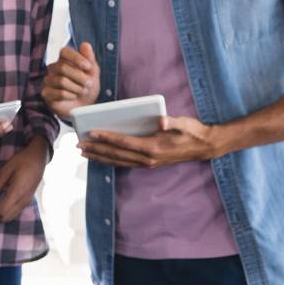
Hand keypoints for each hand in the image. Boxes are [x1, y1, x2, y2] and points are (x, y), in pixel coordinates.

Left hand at [0, 139, 48, 221]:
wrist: (39, 157)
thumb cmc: (22, 160)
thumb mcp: (6, 169)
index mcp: (17, 192)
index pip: (1, 211)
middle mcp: (23, 200)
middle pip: (5, 218)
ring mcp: (27, 201)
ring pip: (10, 217)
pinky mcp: (27, 199)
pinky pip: (14, 212)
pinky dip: (3, 213)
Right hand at [42, 43, 99, 118]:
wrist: (84, 106)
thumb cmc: (87, 88)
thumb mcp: (93, 73)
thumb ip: (90, 59)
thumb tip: (85, 45)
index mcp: (64, 60)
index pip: (64, 51)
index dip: (76, 58)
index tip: (88, 67)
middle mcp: (54, 68)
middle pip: (63, 67)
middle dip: (80, 77)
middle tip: (88, 84)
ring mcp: (48, 81)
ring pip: (61, 81)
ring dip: (77, 88)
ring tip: (82, 91)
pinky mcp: (46, 93)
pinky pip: (58, 93)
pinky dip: (70, 96)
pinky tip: (73, 96)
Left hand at [78, 116, 222, 167]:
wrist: (204, 146)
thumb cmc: (192, 132)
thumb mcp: (184, 124)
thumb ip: (172, 122)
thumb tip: (161, 121)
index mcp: (153, 147)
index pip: (125, 142)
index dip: (108, 137)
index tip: (93, 133)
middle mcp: (148, 158)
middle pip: (117, 154)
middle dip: (97, 149)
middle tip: (79, 144)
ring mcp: (148, 163)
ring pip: (118, 161)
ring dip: (100, 157)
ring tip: (84, 152)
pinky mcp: (148, 163)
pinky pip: (125, 163)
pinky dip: (111, 160)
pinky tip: (100, 157)